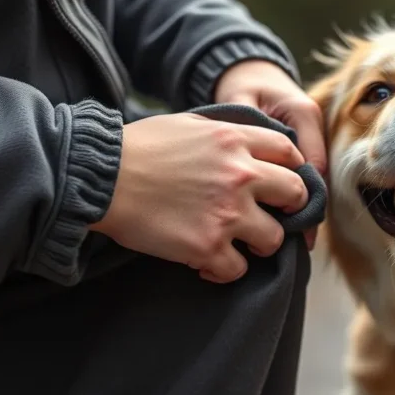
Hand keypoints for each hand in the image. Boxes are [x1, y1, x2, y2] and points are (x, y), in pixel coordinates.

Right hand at [90, 113, 307, 282]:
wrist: (100, 178)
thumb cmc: (139, 148)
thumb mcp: (189, 124)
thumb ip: (226, 136)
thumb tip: (248, 147)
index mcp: (235, 141)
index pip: (289, 153)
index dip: (293, 169)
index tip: (284, 183)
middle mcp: (240, 176)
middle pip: (294, 195)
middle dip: (288, 208)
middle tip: (272, 216)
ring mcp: (227, 214)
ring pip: (274, 239)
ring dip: (259, 243)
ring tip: (237, 243)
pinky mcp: (207, 247)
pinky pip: (238, 270)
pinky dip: (224, 269)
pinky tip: (206, 262)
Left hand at [215, 61, 326, 248]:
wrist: (249, 71)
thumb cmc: (243, 85)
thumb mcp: (238, 101)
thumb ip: (245, 129)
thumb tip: (249, 167)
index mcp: (303, 113)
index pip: (312, 162)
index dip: (304, 196)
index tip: (292, 224)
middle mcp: (314, 128)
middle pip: (317, 177)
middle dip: (306, 208)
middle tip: (295, 241)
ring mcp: (312, 138)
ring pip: (313, 180)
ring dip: (302, 207)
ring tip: (292, 241)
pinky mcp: (304, 147)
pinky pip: (303, 176)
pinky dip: (293, 197)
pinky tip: (283, 222)